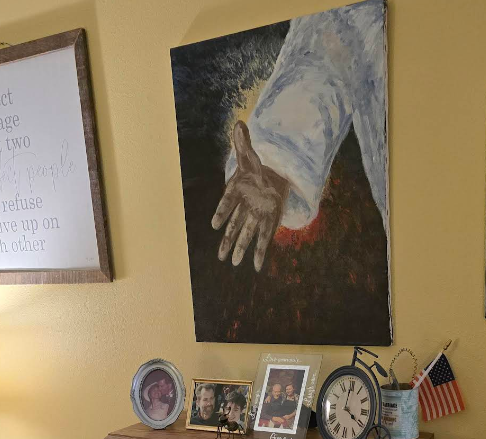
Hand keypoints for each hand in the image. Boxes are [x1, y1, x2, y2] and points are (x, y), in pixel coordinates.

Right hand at [211, 121, 288, 271]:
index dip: (222, 213)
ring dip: (239, 249)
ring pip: (246, 235)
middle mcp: (244, 207)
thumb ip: (244, 144)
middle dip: (227, 241)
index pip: (228, 202)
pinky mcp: (268, 223)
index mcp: (236, 191)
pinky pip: (263, 239)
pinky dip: (260, 253)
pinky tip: (257, 267)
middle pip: (235, 226)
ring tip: (231, 262)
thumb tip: (239, 124)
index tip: (215, 224)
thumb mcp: (251, 157)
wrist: (270, 178)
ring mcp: (255, 217)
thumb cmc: (256, 171)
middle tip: (220, 256)